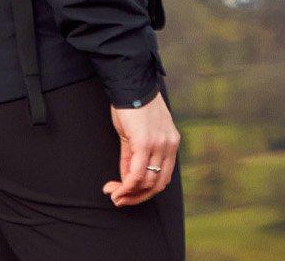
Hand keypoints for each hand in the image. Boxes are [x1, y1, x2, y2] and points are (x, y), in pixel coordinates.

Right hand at [102, 90, 179, 205]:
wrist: (130, 85)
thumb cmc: (132, 107)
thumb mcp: (137, 135)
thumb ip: (134, 158)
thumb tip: (127, 179)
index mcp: (171, 143)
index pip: (163, 178)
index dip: (145, 191)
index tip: (127, 194)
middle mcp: (170, 145)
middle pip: (157, 185)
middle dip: (137, 197)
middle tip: (119, 199)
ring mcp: (159, 145)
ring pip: (147, 182)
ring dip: (128, 193)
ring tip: (113, 193)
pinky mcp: (145, 143)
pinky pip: (137, 174)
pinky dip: (126, 186)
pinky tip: (116, 190)